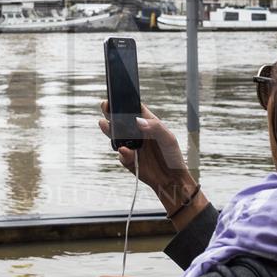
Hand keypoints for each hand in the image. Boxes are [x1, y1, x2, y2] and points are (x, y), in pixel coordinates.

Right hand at [99, 101, 207, 229]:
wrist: (171, 180)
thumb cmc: (172, 156)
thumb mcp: (168, 139)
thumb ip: (155, 128)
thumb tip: (138, 121)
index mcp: (148, 123)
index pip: (134, 108)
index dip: (125, 101)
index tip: (117, 96)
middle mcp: (137, 132)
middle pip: (120, 119)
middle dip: (111, 112)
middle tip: (105, 106)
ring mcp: (130, 145)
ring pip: (115, 135)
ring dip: (109, 130)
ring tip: (105, 124)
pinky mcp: (127, 158)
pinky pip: (120, 153)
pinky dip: (122, 152)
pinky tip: (125, 151)